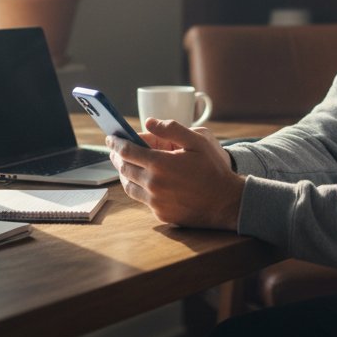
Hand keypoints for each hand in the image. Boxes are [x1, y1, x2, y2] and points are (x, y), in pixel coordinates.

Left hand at [106, 118, 244, 229]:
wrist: (226, 202)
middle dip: (117, 157)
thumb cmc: (213, 169)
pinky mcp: (160, 214)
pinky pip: (142, 199)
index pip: (127, 151)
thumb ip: (171, 129)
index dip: (116, 143)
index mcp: (160, 163)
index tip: (110, 137)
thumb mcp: (197, 141)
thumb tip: (149, 122)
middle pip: (124, 168)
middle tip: (116, 150)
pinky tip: (145, 181)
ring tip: (126, 165)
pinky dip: (139, 188)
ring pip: (129, 186)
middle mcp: (153, 184)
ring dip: (124, 174)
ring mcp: (155, 202)